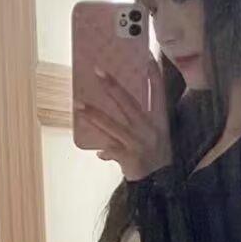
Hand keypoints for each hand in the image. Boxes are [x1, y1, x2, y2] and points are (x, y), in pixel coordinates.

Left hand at [76, 56, 170, 181]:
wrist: (163, 186)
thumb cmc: (158, 159)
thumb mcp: (157, 138)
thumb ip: (141, 125)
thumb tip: (123, 110)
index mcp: (160, 121)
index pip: (158, 93)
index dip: (153, 74)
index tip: (147, 55)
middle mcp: (150, 129)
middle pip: (129, 103)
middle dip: (112, 87)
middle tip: (97, 71)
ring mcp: (138, 143)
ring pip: (112, 124)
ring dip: (93, 114)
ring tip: (77, 104)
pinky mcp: (129, 158)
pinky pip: (111, 150)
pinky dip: (104, 152)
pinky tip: (99, 154)